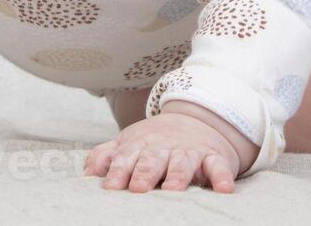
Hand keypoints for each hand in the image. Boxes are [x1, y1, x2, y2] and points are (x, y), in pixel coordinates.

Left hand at [84, 112, 241, 192]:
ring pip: (183, 162)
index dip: (118, 171)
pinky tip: (224, 189)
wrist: (196, 121)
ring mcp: (189, 151)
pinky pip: (218, 166)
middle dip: (144, 173)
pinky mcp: (213, 157)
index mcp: (140, 145)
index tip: (110, 186)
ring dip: (179, 175)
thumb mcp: (129, 144)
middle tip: (138, 188)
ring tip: (173, 188)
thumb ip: (106, 156)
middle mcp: (164, 147)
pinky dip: (222, 177)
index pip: (126, 157)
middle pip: (152, 160)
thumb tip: (87, 173)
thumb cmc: (155, 142)